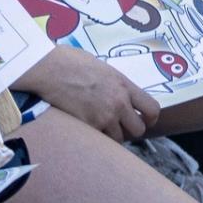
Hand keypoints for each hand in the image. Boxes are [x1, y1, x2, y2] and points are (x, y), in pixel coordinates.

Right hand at [16, 45, 159, 142]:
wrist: (50, 69)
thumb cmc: (73, 62)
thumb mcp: (104, 69)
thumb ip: (115, 84)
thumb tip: (117, 92)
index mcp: (125, 85)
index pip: (152, 108)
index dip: (151, 119)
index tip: (146, 121)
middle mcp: (119, 103)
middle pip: (138, 130)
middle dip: (130, 131)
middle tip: (120, 127)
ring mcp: (104, 116)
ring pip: (118, 139)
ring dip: (111, 136)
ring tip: (101, 129)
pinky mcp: (87, 126)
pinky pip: (98, 140)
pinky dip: (95, 138)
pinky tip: (87, 129)